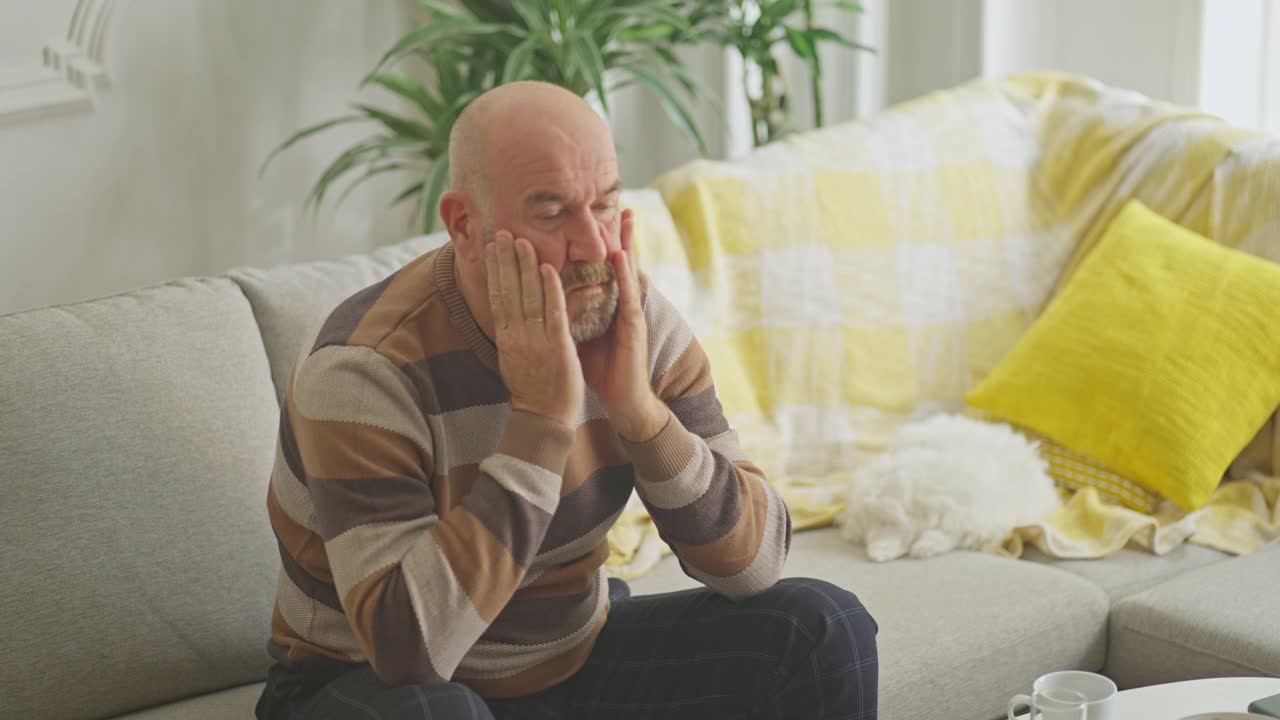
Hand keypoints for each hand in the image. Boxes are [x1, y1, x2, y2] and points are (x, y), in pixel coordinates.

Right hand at [486, 231, 583, 426]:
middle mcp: (516, 336)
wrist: (544, 419)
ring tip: (522, 241)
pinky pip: (553, 313)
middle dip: (505, 259)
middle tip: (502, 232)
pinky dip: (550, 289)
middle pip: (508, 290)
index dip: (495, 269)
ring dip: (525, 266)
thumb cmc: (533, 390)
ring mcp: (536, 340)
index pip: (497, 296)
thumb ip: (512, 334)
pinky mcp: (557, 347)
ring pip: (528, 296)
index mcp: (506, 338)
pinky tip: (548, 268)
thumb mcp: (513, 359)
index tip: (493, 246)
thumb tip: (507, 313)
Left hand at [578, 209, 668, 440]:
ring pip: (629, 274)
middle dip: (622, 236)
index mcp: (609, 309)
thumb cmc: (603, 373)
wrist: (624, 403)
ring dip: (628, 245)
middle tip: (623, 207)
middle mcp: (622, 308)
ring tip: (626, 219)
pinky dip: (624, 275)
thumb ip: (569, 318)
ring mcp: (631, 316)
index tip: (599, 222)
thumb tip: (546, 303)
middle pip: (621, 266)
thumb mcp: (581, 339)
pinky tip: (620, 256)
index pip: (606, 272)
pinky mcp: (634, 329)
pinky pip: (627, 296)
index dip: (603, 248)